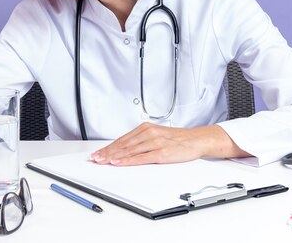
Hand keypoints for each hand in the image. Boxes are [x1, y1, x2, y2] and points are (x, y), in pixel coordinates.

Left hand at [90, 123, 247, 165]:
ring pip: (129, 151)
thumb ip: (141, 141)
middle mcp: (148, 133)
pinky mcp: (161, 152)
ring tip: (102, 161)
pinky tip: (119, 163)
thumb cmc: (178, 140)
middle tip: (95, 158)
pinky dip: (128, 161)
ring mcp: (154, 142)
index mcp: (145, 128)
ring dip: (114, 157)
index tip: (97, 153)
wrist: (197, 140)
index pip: (122, 139)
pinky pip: (141, 157)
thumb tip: (125, 150)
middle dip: (107, 153)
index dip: (108, 147)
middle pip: (123, 145)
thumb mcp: (157, 136)